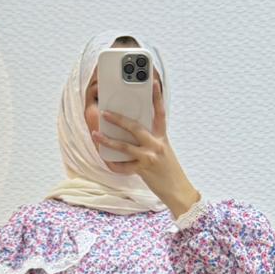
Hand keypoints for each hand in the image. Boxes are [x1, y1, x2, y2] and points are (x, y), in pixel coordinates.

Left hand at [93, 81, 201, 215]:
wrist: (178, 191)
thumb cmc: (169, 171)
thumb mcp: (163, 151)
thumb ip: (151, 140)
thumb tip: (133, 132)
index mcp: (162, 137)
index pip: (160, 113)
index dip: (157, 96)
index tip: (153, 82)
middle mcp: (156, 145)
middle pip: (135, 127)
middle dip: (118, 119)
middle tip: (105, 112)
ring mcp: (150, 157)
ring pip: (125, 146)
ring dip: (108, 141)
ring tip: (96, 135)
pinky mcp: (143, 170)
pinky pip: (124, 167)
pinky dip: (113, 164)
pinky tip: (106, 161)